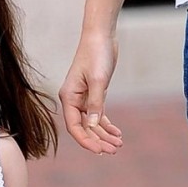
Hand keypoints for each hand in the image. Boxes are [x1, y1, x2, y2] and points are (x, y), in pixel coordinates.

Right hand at [58, 33, 122, 154]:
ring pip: (92, 124)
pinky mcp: (94, 95)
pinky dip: (107, 125)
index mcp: (68, 97)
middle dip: (98, 140)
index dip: (85, 140)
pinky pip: (99, 115)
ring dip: (104, 135)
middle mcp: (74, 100)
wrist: (101, 36)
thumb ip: (95, 104)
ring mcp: (83, 99)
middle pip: (84, 128)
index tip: (99, 150)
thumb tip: (93, 126)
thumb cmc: (96, 54)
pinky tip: (116, 133)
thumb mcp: (98, 80)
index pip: (74, 126)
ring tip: (118, 144)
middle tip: (114, 150)